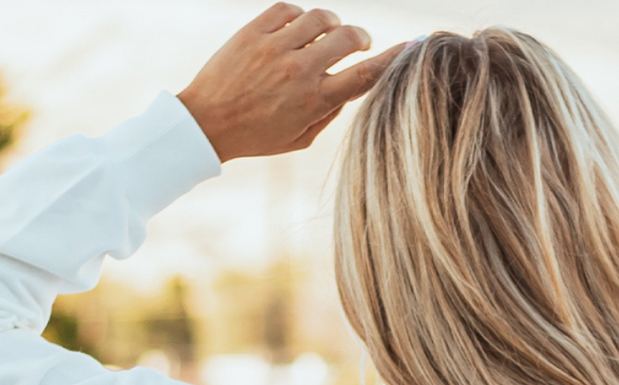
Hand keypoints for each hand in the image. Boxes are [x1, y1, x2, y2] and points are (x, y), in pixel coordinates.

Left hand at [177, 2, 404, 161]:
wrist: (208, 123)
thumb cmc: (256, 136)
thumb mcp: (299, 138)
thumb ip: (328, 113)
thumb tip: (348, 87)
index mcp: (314, 101)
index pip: (364, 75)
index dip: (392, 59)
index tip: (411, 46)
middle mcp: (299, 70)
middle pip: (348, 37)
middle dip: (360, 36)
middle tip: (358, 42)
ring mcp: (276, 47)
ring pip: (321, 17)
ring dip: (331, 23)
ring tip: (326, 34)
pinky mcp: (255, 30)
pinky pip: (289, 9)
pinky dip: (297, 16)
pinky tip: (295, 29)